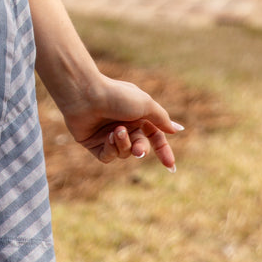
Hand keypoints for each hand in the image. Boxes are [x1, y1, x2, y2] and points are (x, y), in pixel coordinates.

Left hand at [58, 76, 183, 172]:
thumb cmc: (117, 96)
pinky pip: (107, 156)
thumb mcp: (145, 105)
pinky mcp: (93, 142)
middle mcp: (124, 125)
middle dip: (140, 149)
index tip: (170, 166)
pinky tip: (107, 137)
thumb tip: (176, 129)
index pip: (155, 137)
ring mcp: (108, 134)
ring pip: (123, 153)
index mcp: (138, 115)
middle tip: (138, 150)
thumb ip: (161, 119)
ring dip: (123, 144)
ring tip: (116, 131)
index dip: (163, 151)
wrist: (85, 95)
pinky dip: (110, 149)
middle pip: (140, 147)